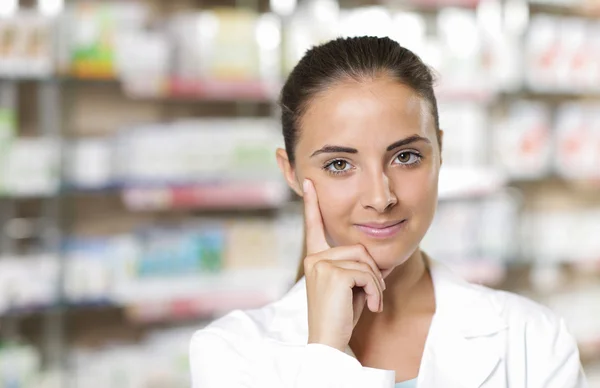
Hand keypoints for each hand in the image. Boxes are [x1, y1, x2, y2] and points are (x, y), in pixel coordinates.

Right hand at [302, 179, 385, 351]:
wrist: (331, 342)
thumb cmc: (342, 316)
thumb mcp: (352, 286)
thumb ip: (358, 267)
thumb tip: (381, 259)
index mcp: (315, 258)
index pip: (314, 227)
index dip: (312, 203)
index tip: (308, 182)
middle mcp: (314, 257)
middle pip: (359, 248)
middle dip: (373, 272)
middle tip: (374, 296)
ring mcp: (320, 264)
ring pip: (365, 260)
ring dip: (377, 284)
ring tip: (371, 303)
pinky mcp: (332, 273)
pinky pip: (367, 273)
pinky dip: (376, 291)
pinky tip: (371, 307)